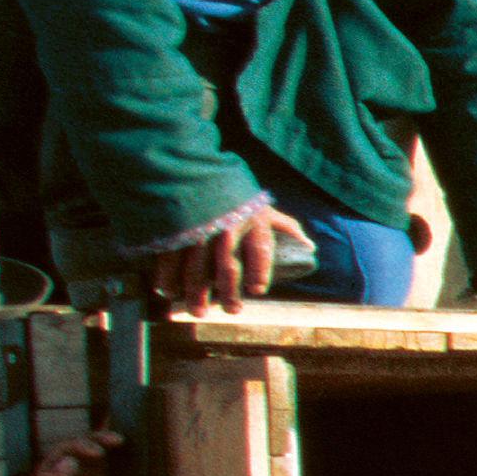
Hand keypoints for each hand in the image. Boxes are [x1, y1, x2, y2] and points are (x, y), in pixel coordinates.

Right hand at [147, 204, 296, 309]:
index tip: (257, 290)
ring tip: (198, 311)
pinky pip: (169, 257)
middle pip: (228, 267)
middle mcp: (226, 225)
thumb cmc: (231, 191)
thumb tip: (310, 246)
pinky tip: (167, 290)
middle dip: (229, 293)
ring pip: (196, 268)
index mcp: (252, 219)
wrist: (188, 165)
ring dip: (195, 292)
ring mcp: (197, 227)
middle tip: (230, 310)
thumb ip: (283, 225)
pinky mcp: (170, 226)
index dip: (260, 271)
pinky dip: (167, 276)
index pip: (260, 250)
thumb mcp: (259, 204)